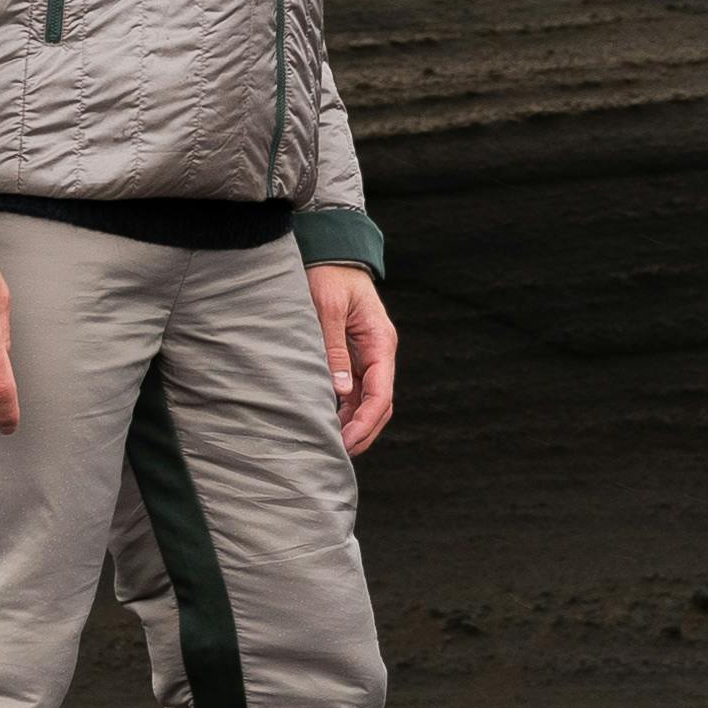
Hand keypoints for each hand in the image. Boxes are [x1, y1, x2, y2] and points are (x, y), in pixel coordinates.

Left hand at [311, 260, 398, 461]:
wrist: (330, 254)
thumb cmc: (329, 275)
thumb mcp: (327, 308)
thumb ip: (334, 349)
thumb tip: (340, 390)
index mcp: (381, 342)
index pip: (381, 394)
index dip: (366, 422)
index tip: (346, 442)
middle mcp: (379, 353)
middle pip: (379, 404)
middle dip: (363, 431)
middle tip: (338, 452)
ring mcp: (367, 356)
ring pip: (367, 401)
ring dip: (353, 424)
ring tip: (329, 443)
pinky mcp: (353, 356)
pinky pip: (353, 390)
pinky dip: (344, 409)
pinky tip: (327, 422)